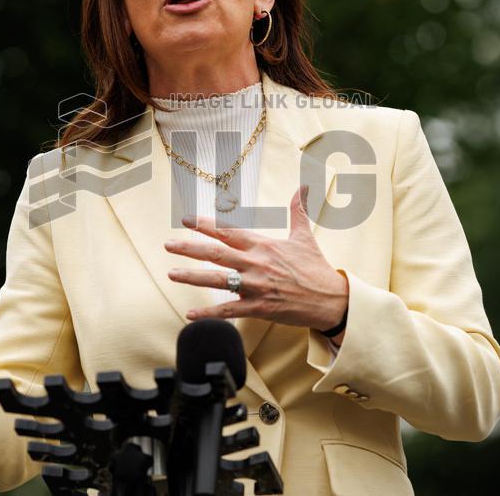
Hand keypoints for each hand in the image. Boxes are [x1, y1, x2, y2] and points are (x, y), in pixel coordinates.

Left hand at [165, 185, 348, 335]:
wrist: (331, 299)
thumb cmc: (316, 268)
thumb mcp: (305, 236)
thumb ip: (298, 210)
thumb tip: (302, 187)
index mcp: (263, 245)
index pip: (229, 231)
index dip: (206, 224)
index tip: (186, 220)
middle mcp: (256, 264)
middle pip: (216, 253)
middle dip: (190, 248)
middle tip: (168, 245)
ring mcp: (256, 287)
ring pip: (217, 281)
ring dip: (192, 277)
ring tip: (171, 273)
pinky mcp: (259, 308)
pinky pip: (229, 310)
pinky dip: (209, 313)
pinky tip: (190, 314)